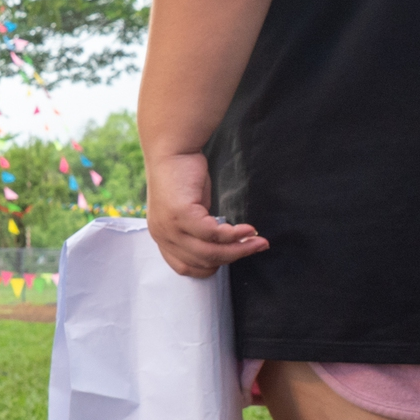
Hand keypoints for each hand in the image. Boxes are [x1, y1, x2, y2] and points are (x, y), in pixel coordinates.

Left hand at [146, 148, 266, 277]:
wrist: (171, 150)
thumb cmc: (183, 179)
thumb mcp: (189, 212)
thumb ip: (199, 232)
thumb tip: (226, 248)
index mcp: (162, 237)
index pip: (185, 267)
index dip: (210, 268)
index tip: (231, 260)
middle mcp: (162, 235)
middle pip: (203, 261)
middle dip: (233, 257)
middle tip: (257, 247)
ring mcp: (169, 226)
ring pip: (210, 250)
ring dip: (239, 248)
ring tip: (258, 241)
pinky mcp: (180, 214)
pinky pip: (213, 234)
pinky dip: (234, 235)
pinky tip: (248, 229)